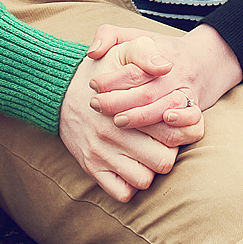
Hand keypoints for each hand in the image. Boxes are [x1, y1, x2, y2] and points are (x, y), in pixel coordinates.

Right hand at [58, 39, 203, 201]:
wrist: (58, 90)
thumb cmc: (100, 72)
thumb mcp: (122, 51)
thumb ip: (145, 53)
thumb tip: (166, 66)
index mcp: (129, 106)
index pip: (173, 130)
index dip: (183, 130)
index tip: (176, 123)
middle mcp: (115, 133)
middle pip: (164, 159)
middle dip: (169, 151)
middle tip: (163, 140)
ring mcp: (103, 153)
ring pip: (145, 179)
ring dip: (150, 169)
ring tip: (147, 153)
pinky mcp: (92, 167)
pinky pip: (122, 192)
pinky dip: (130, 185)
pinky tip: (131, 167)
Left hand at [86, 23, 242, 124]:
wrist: (203, 60)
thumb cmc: (159, 50)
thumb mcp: (134, 35)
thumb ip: (108, 35)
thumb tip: (93, 53)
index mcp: (157, 51)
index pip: (134, 66)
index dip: (112, 78)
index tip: (93, 84)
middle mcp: (173, 71)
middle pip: (146, 90)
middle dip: (119, 101)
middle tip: (96, 105)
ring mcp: (186, 89)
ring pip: (166, 105)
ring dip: (142, 116)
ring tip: (118, 121)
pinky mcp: (196, 106)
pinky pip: (194, 117)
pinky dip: (181, 122)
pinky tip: (165, 121)